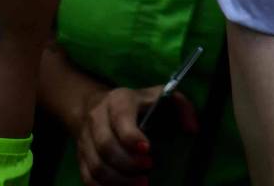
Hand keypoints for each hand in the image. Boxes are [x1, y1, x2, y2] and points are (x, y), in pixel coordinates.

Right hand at [74, 83, 193, 185]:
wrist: (97, 106)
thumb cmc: (136, 104)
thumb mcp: (160, 95)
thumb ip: (181, 106)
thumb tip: (192, 129)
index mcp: (118, 101)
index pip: (121, 119)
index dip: (132, 138)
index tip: (148, 151)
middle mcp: (97, 118)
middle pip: (106, 146)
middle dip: (128, 164)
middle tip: (147, 173)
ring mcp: (86, 139)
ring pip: (96, 166)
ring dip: (118, 180)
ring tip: (141, 184)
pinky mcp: (81, 157)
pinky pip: (88, 178)